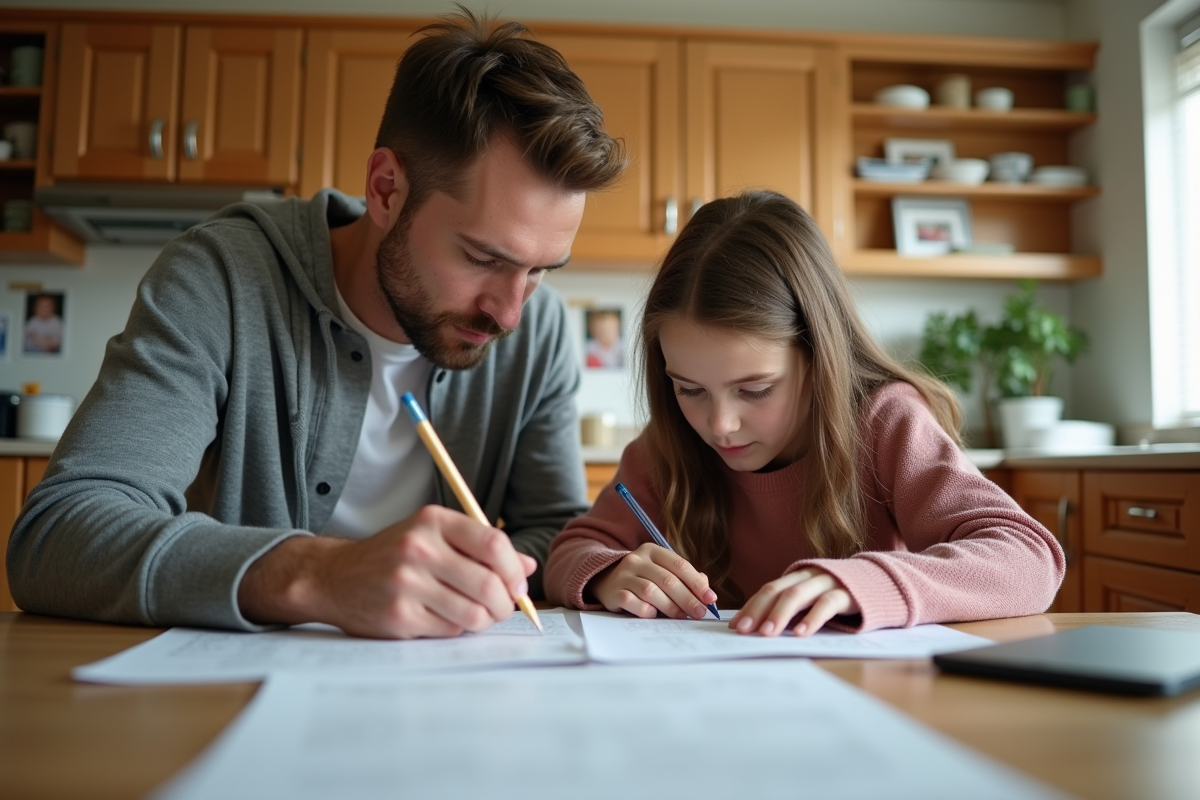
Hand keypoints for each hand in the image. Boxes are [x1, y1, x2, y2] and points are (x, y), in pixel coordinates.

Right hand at [239, 505, 535, 638]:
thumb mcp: (434, 537)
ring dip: (483, 620)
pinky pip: (450, 630)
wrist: (335, 577)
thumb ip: (480, 547)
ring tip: (474, 613)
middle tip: (501, 606)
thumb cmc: (394, 556)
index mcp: (433, 521)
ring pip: (474, 613)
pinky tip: (442, 617)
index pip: (494, 545)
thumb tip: (527, 565)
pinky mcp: (399, 616)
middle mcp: (419, 548)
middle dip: (504, 602)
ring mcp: (407, 584)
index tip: (518, 583)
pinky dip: (456, 628)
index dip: (515, 569)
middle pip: (489, 584)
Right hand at [591, 543, 717, 619]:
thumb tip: (706, 591)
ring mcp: (623, 575)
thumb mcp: (662, 570)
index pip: (679, 565)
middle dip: (688, 599)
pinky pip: (633, 603)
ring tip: (681, 616)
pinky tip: (654, 615)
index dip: (697, 583)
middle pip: (668, 580)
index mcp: (652, 550)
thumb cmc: (642, 577)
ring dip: (670, 607)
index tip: (710, 599)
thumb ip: (684, 578)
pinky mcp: (614, 592)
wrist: (605, 580)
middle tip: (700, 612)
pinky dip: (647, 611)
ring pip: (651, 591)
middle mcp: (636, 559)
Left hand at [730, 568, 858, 636]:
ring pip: (798, 595)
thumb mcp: (814, 599)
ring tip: (767, 633)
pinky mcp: (847, 593)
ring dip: (780, 615)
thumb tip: (762, 629)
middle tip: (744, 631)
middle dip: (758, 610)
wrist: (882, 583)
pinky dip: (812, 619)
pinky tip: (801, 633)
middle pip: (777, 591)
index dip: (750, 607)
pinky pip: (826, 604)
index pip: (768, 590)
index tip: (735, 626)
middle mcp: (809, 576)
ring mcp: (828, 582)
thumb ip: (794, 608)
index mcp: (798, 577)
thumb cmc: (840, 596)